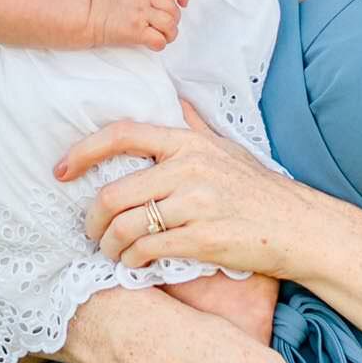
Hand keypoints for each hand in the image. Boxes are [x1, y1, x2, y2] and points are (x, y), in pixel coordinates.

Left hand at [57, 103, 318, 281]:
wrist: (300, 226)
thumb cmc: (260, 189)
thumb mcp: (228, 147)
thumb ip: (196, 126)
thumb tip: (177, 98)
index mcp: (189, 143)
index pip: (123, 135)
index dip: (83, 151)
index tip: (61, 170)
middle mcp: (189, 168)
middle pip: (113, 193)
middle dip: (92, 219)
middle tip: (92, 232)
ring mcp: (196, 204)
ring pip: (125, 227)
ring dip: (109, 245)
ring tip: (111, 252)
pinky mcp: (203, 239)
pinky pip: (148, 251)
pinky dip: (132, 261)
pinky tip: (134, 264)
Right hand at [87, 0, 188, 51]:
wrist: (87, 14)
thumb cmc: (103, 0)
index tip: (183, 3)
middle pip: (173, 8)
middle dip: (174, 19)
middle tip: (166, 25)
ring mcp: (140, 14)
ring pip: (170, 24)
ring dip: (170, 33)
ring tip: (162, 35)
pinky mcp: (135, 31)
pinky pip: (159, 39)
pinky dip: (161, 43)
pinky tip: (154, 43)